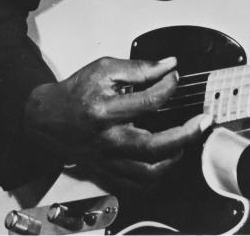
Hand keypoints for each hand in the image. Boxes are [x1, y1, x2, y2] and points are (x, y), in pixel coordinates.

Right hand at [23, 56, 209, 191]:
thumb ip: (139, 68)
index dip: (168, 86)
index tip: (174, 77)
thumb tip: (168, 65)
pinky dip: (157, 175)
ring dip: (174, 158)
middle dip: (186, 135)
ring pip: (148, 173)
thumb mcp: (104, 69)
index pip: (149, 101)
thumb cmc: (75, 93)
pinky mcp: (107, 171)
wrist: (46, 118)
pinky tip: (166, 159)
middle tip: (203, 121)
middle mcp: (107, 140)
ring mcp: (108, 160)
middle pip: (153, 147)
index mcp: (104, 111)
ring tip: (185, 141)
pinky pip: (137, 184)